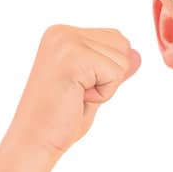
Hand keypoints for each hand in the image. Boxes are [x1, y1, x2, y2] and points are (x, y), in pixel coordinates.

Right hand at [9, 25, 141, 156]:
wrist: (35, 140)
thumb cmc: (59, 119)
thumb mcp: (93, 88)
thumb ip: (112, 68)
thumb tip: (137, 55)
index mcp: (63, 34)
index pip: (116, 39)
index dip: (107, 72)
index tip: (78, 87)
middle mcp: (62, 32)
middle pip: (122, 45)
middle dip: (110, 77)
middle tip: (77, 94)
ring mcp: (66, 42)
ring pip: (122, 60)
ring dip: (106, 87)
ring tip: (76, 96)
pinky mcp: (73, 58)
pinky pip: (115, 74)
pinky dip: (104, 94)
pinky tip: (77, 99)